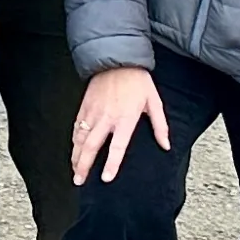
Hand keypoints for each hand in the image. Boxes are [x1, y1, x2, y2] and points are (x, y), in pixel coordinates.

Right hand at [72, 65, 169, 184]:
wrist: (117, 58)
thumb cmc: (137, 80)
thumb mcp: (154, 101)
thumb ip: (160, 126)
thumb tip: (165, 145)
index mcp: (125, 118)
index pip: (116, 147)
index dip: (111, 164)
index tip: (105, 179)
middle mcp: (106, 117)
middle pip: (91, 146)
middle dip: (83, 165)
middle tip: (79, 181)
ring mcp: (93, 111)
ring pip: (80, 138)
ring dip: (76, 155)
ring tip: (74, 170)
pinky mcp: (85, 105)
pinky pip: (76, 125)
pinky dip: (73, 139)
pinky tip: (74, 148)